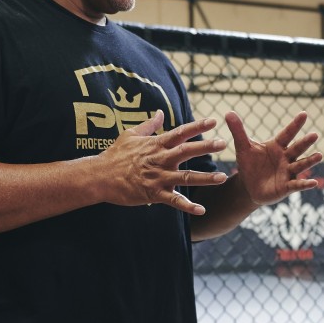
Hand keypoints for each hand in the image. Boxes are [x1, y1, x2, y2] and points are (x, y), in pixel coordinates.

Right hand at [97, 110, 227, 213]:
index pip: (181, 132)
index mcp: (156, 144)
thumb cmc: (115, 155)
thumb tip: (160, 112)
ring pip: (186, 177)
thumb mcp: (131, 135)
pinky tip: (201, 210)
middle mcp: (160, 159)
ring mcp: (158, 177)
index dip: (197, 126)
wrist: (100, 177)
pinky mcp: (154, 193)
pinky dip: (188, 206)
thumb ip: (150, 125)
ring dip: (205, 178)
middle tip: (224, 143)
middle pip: (187, 151)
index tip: (214, 121)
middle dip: (206, 147)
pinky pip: (174, 201)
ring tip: (222, 177)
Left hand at [225, 111, 322, 205]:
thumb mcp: (243, 147)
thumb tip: (228, 112)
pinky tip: (314, 183)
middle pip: (297, 148)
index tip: (304, 114)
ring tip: (319, 155)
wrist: (248, 186)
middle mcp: (286, 157)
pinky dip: (305, 184)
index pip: (287, 133)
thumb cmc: (249, 164)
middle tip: (314, 135)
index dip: (295, 125)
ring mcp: (288, 172)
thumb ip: (238, 131)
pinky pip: (297, 185)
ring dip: (310, 161)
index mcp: (277, 146)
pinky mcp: (286, 186)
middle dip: (305, 142)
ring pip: (301, 165)